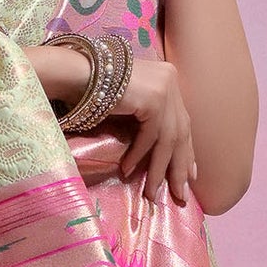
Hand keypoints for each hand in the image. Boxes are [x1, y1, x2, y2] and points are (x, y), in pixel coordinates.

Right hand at [107, 43, 194, 205]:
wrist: (76, 73)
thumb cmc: (94, 89)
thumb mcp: (132, 104)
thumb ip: (149, 118)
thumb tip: (160, 152)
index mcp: (168, 78)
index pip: (182, 121)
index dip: (186, 151)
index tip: (189, 174)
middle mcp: (170, 80)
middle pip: (180, 131)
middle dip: (180, 165)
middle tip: (181, 192)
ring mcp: (164, 88)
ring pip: (168, 138)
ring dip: (159, 169)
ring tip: (151, 192)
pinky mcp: (153, 98)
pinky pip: (150, 135)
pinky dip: (139, 154)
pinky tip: (128, 169)